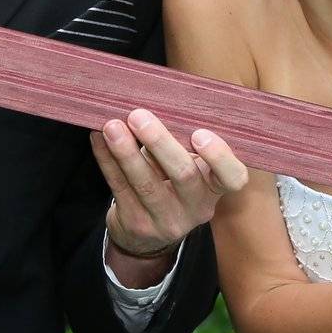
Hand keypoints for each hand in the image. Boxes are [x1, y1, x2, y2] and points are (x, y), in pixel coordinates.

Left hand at [91, 108, 248, 259]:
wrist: (148, 236)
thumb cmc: (172, 182)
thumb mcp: (189, 166)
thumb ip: (183, 139)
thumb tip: (161, 96)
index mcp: (215, 187)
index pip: (233, 178)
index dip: (220, 157)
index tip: (200, 134)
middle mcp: (196, 207)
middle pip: (183, 175)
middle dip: (160, 143)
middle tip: (139, 116)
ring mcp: (165, 220)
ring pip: (145, 184)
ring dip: (126, 152)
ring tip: (111, 125)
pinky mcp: (136, 223)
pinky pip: (119, 188)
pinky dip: (107, 160)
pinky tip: (98, 138)